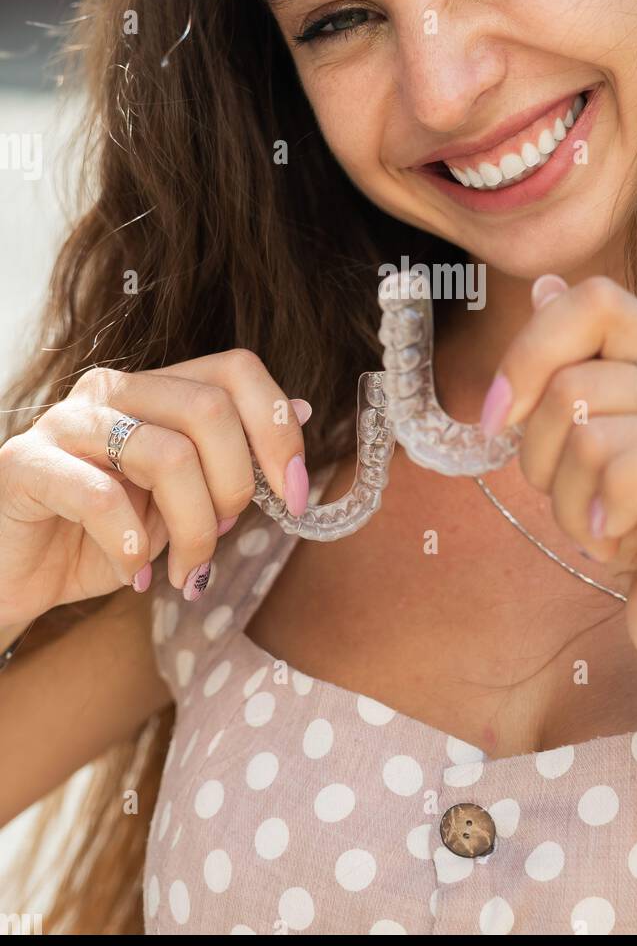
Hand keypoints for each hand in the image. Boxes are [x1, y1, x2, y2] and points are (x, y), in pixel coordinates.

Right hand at [0, 350, 311, 625]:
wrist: (16, 575)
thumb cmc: (102, 535)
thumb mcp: (180, 501)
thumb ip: (230, 456)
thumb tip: (299, 409)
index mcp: (155, 388)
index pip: (237, 370)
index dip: (278, 430)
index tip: (295, 495)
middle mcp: (112, 390)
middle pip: (210, 409)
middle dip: (235, 485)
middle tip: (221, 536)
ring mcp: (65, 422)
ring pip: (166, 454)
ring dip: (191, 528)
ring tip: (181, 569)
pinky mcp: (23, 463)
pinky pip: (100, 496)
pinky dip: (130, 544)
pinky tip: (133, 572)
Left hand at [480, 275, 636, 691]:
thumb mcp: (583, 445)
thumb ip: (571, 366)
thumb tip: (545, 285)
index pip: (594, 301)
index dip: (528, 353)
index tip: (494, 419)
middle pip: (575, 380)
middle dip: (541, 459)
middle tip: (574, 502)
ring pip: (591, 434)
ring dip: (571, 504)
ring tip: (604, 530)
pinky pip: (635, 468)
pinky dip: (604, 517)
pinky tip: (622, 543)